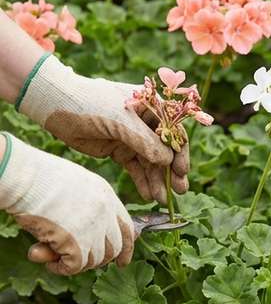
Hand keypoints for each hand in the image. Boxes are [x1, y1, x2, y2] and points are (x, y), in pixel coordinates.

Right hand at [0, 134, 133, 274]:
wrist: (27, 178)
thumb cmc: (40, 180)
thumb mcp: (73, 189)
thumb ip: (83, 211)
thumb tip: (80, 242)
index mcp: (107, 196)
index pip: (127, 228)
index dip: (126, 247)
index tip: (122, 261)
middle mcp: (106, 212)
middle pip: (114, 248)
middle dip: (98, 260)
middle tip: (79, 263)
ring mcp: (94, 228)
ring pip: (95, 260)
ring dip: (76, 263)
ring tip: (54, 254)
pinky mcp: (78, 242)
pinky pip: (75, 267)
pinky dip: (60, 268)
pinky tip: (47, 259)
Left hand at [18, 56, 187, 202]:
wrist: (55, 106)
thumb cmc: (91, 104)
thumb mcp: (120, 121)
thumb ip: (144, 141)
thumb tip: (167, 160)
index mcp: (152, 107)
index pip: (174, 131)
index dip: (180, 152)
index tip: (182, 172)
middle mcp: (146, 123)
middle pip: (165, 149)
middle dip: (172, 170)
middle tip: (180, 191)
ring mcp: (132, 137)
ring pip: (150, 162)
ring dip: (157, 180)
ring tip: (162, 199)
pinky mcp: (118, 150)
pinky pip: (135, 168)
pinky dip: (142, 181)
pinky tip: (148, 194)